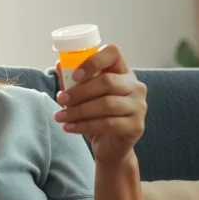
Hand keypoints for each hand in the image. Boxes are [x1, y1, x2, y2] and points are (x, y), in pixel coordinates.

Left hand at [53, 44, 147, 165]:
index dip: (93, 61)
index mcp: (121, 72)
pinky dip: (84, 125)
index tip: (74, 75)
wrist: (110, 146)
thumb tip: (60, 64)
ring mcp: (139, 106)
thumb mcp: (82, 95)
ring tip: (60, 117)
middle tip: (61, 100)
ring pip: (106, 104)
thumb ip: (73, 80)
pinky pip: (108, 124)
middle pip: (107, 82)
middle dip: (79, 91)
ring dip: (78, 111)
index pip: (113, 53)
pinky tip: (70, 128)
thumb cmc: (96, 115)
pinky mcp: (136, 126)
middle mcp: (135, 86)